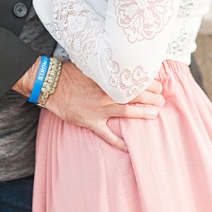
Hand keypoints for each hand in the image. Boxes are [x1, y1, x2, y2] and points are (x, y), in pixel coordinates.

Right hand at [39, 62, 163, 151]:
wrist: (50, 84)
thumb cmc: (68, 72)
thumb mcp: (88, 64)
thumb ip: (104, 68)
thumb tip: (119, 64)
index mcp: (107, 79)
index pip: (134, 81)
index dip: (149, 84)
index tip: (157, 85)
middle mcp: (106, 94)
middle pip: (136, 96)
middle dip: (152, 98)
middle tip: (161, 100)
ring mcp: (100, 109)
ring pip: (128, 112)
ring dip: (143, 114)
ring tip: (155, 115)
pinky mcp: (91, 121)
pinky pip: (108, 135)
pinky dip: (119, 142)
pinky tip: (129, 147)